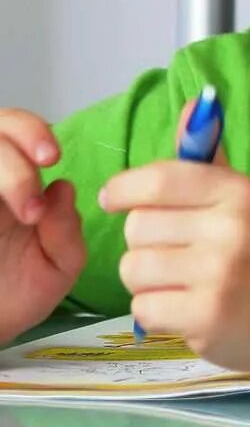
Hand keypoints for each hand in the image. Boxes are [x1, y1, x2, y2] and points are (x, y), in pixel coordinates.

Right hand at [0, 109, 85, 341]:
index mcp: (12, 182)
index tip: (52, 157)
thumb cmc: (14, 297)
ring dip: (1, 174)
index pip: (14, 128)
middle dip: (13, 162)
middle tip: (31, 205)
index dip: (31, 130)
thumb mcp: (56, 269)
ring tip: (24, 215)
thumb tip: (62, 187)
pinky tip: (1, 222)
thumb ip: (66, 230)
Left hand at [101, 135, 249, 370]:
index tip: (114, 198)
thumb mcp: (232, 194)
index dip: (124, 188)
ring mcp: (220, 275)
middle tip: (173, 249)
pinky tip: (183, 305)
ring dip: (145, 278)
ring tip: (177, 279)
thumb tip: (194, 102)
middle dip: (143, 240)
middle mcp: (232, 229)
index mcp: (236, 191)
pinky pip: (143, 307)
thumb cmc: (248, 243)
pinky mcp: (207, 316)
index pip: (160, 180)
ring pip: (134, 268)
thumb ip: (203, 154)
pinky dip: (155, 310)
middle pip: (137, 227)